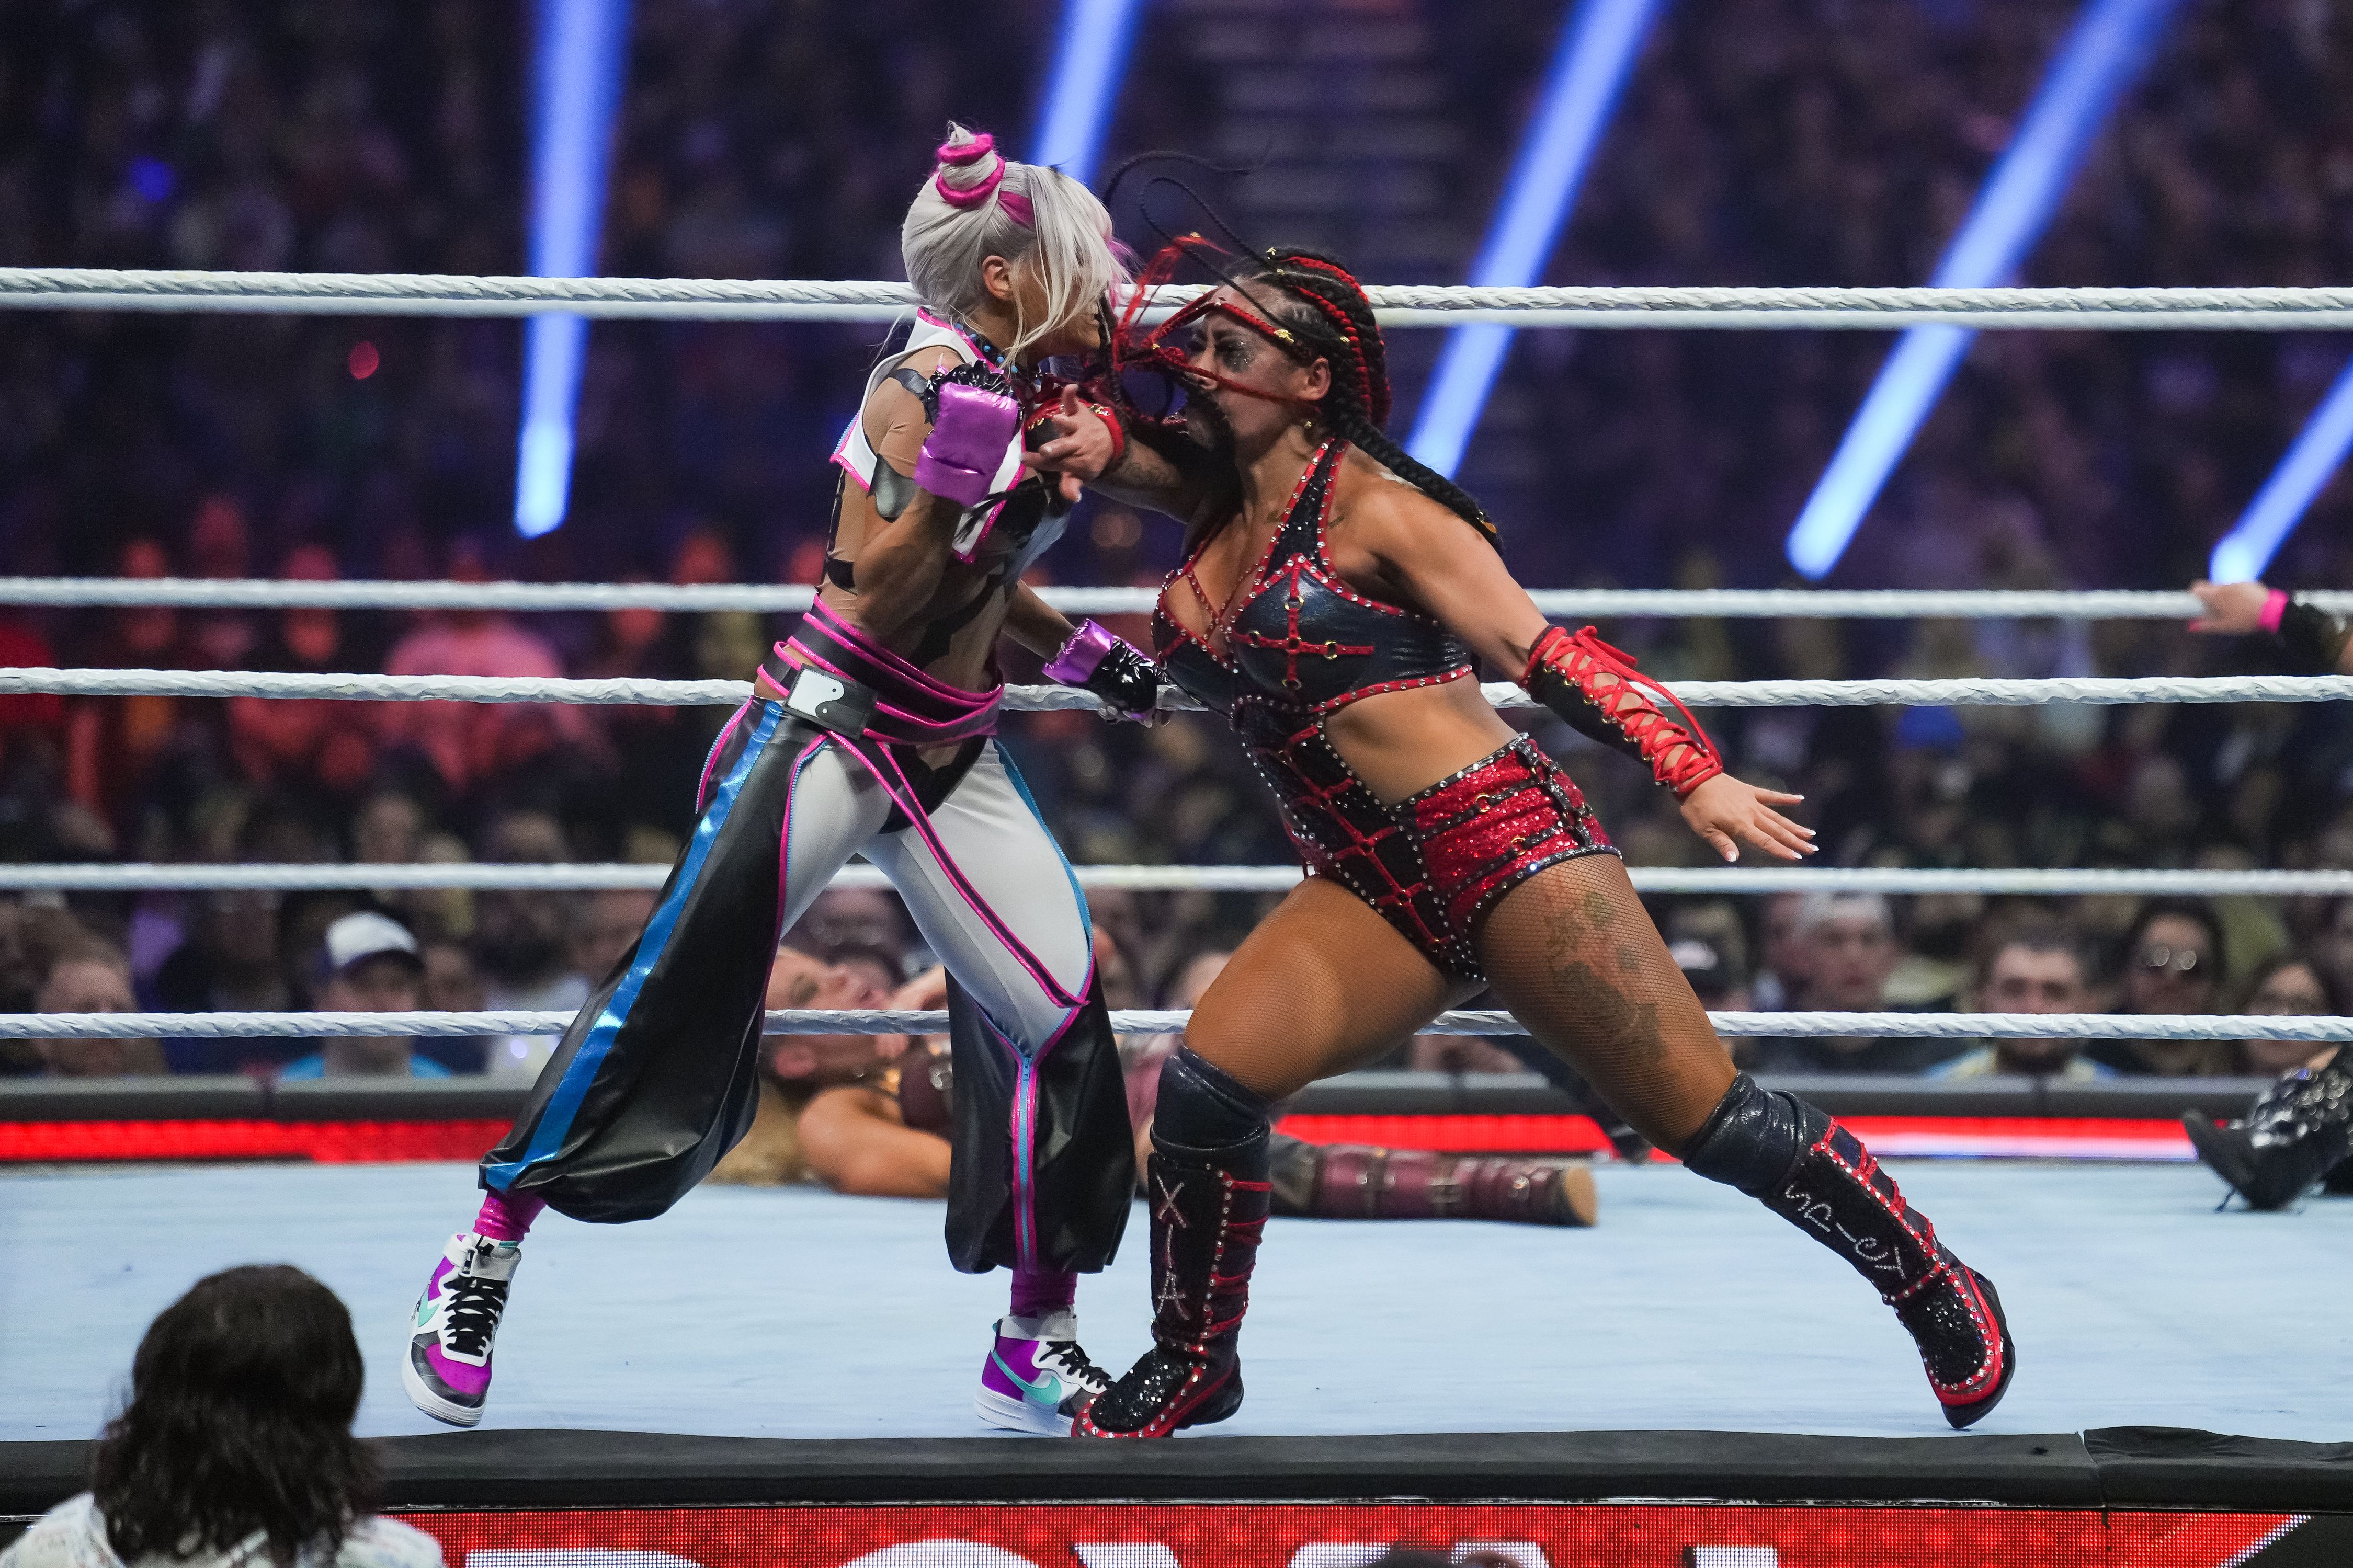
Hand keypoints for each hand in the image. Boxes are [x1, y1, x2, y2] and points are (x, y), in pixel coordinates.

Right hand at [1022, 388, 1119, 481]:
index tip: (1023, 459)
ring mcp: (1077, 427)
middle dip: (1054, 449)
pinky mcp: (1079, 413)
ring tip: (1057, 420)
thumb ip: (1072, 485)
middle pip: (1063, 447)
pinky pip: (1075, 403)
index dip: (1038, 462)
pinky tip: (1071, 387)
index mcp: (1072, 461)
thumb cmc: (1086, 460)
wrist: (1109, 444)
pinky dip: (1072, 396)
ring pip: (1070, 425)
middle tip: (1045, 450)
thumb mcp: (1081, 476)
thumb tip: (1072, 498)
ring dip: (1064, 423)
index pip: (1053, 463)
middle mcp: (1075, 444)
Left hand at [1679, 774, 1814, 861]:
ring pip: (1778, 816)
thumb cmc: (1696, 807)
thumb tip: (1734, 859)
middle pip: (1778, 830)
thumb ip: (1722, 844)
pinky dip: (1785, 798)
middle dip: (1796, 841)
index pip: (1766, 841)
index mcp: (1740, 825)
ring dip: (1794, 826)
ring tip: (1811, 833)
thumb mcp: (1705, 829)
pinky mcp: (1750, 790)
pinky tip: (1800, 799)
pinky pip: (1771, 795)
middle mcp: (1751, 814)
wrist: (1694, 778)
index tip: (1798, 857)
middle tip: (1813, 849)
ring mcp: (1752, 801)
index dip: (1781, 850)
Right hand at [2190, 579, 2271, 633]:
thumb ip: (2206, 626)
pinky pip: (2238, 587)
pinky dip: (2237, 594)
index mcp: (2216, 596)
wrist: (2272, 612)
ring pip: (2225, 587)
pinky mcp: (2249, 583)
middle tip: (2215, 609)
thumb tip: (2191, 627)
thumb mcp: (2224, 627)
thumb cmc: (2246, 620)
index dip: (2194, 594)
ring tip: (2233, 609)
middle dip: (2210, 597)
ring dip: (2224, 596)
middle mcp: (2225, 586)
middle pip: (2210, 587)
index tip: (2196, 603)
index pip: (2197, 587)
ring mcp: (2238, 583)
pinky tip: (2244, 604)